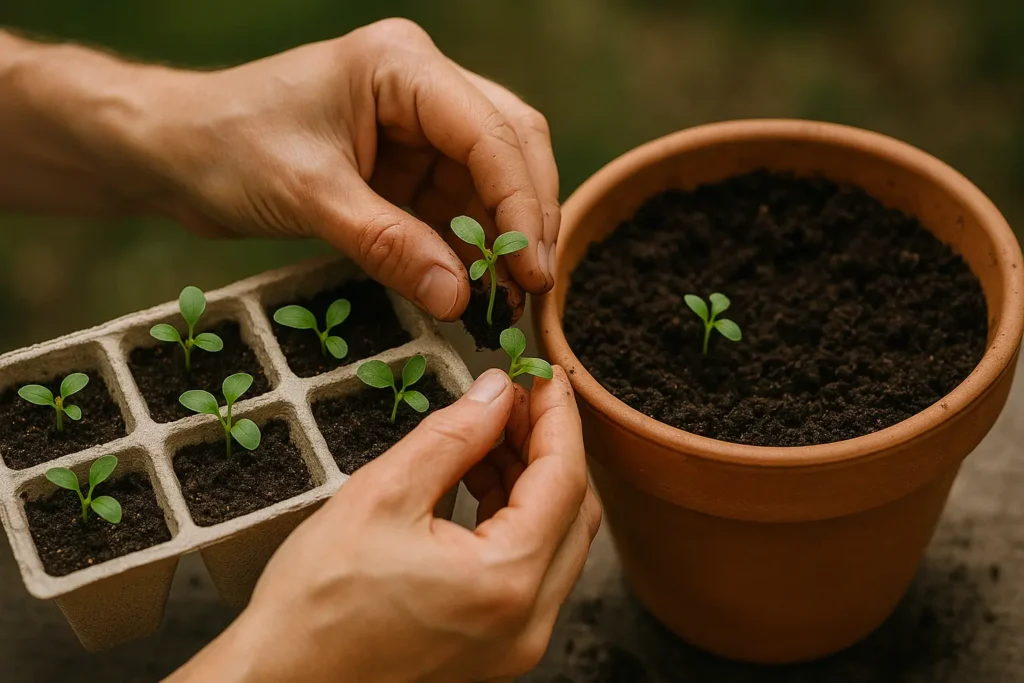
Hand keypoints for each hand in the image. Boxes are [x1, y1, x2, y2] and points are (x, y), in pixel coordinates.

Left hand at [134, 19, 557, 321]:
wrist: (173, 153)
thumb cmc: (227, 150)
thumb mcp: (310, 197)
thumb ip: (389, 246)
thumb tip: (461, 299)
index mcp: (403, 66)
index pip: (491, 132)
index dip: (520, 204)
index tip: (530, 270)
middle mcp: (423, 87)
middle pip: (510, 146)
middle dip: (525, 217)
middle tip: (531, 286)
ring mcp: (418, 126)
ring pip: (492, 179)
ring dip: (503, 237)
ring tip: (508, 298)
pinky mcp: (407, 165)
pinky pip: (457, 205)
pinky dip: (470, 246)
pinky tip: (476, 286)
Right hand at [167, 367, 599, 682]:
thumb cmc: (316, 603)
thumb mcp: (382, 495)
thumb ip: (452, 436)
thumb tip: (497, 392)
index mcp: (506, 582)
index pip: (565, 479)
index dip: (558, 417)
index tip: (544, 375)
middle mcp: (528, 622)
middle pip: (570, 512)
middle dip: (548, 447)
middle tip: (514, 400)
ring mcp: (515, 644)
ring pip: (553, 542)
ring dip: (530, 482)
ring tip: (488, 436)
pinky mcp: (495, 651)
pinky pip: (528, 572)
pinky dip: (514, 522)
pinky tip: (479, 483)